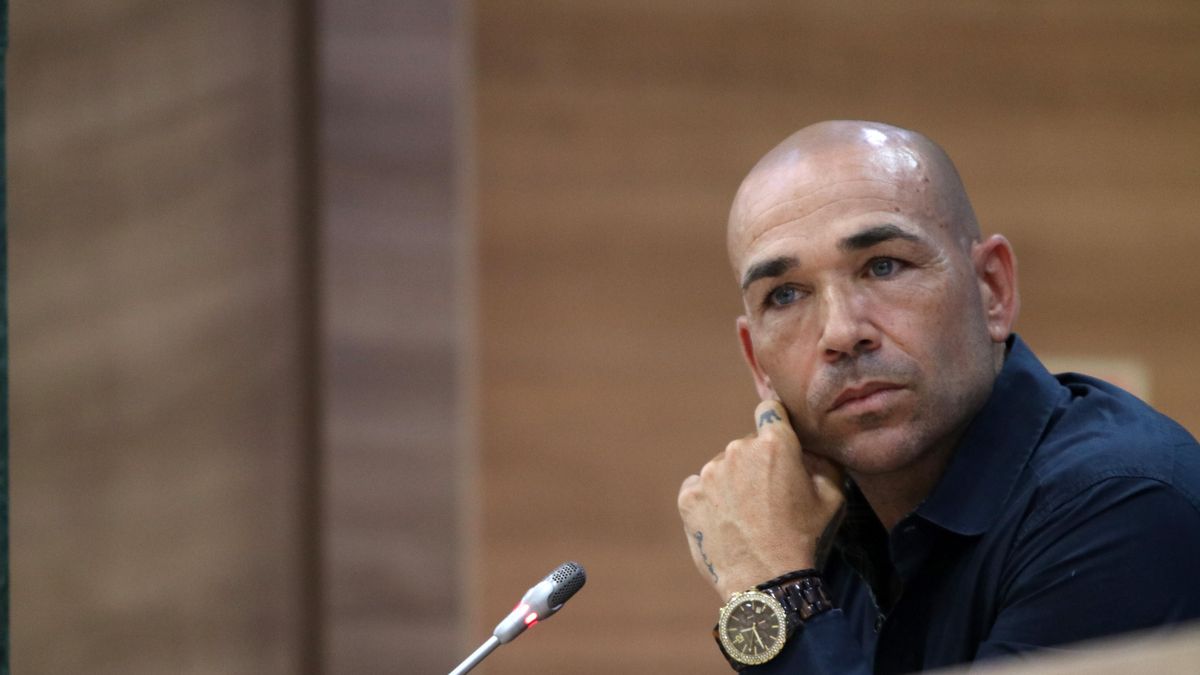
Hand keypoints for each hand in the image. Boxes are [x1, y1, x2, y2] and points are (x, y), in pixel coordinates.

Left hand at [678, 400, 844, 598]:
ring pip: (723, 468)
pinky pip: (700, 488)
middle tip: (768, 499)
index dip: (775, 423)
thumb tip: (811, 450)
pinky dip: (710, 501)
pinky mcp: (688, 496)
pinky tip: (726, 523)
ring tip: (747, 518)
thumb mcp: (833, 498)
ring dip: (732, 484)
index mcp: (775, 444)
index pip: (770, 411)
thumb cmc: (805, 540)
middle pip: (747, 446)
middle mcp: (738, 450)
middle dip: (757, 464)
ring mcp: (709, 473)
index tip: (776, 439)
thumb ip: (823, 462)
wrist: (766, 583)